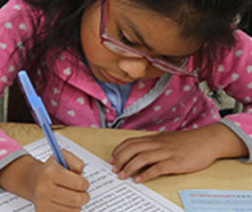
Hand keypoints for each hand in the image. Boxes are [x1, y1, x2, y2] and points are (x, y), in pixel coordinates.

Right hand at [0, 150, 89, 210]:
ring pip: (74, 210)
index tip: (83, 183)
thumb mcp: (61, 158)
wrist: (32, 181)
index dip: (85, 183)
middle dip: (84, 196)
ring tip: (71, 196)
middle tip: (82, 193)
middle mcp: (44, 188)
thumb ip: (76, 162)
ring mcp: (42, 202)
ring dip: (77, 204)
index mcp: (49, 172)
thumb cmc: (50, 170)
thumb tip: (81, 175)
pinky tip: (64, 203)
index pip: (78, 183)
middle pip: (77, 199)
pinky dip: (69, 210)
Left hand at [110, 123, 247, 182]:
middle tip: (114, 169)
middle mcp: (157, 144)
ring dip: (129, 167)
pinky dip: (146, 174)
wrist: (208, 140)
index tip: (111, 159)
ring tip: (122, 175)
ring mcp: (166, 152)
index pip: (130, 142)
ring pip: (142, 157)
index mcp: (154, 139)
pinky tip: (139, 180)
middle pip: (132, 148)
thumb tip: (140, 151)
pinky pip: (157, 168)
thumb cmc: (188, 142)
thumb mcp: (167, 140)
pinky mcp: (176, 162)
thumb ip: (154, 144)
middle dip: (120, 159)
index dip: (119, 150)